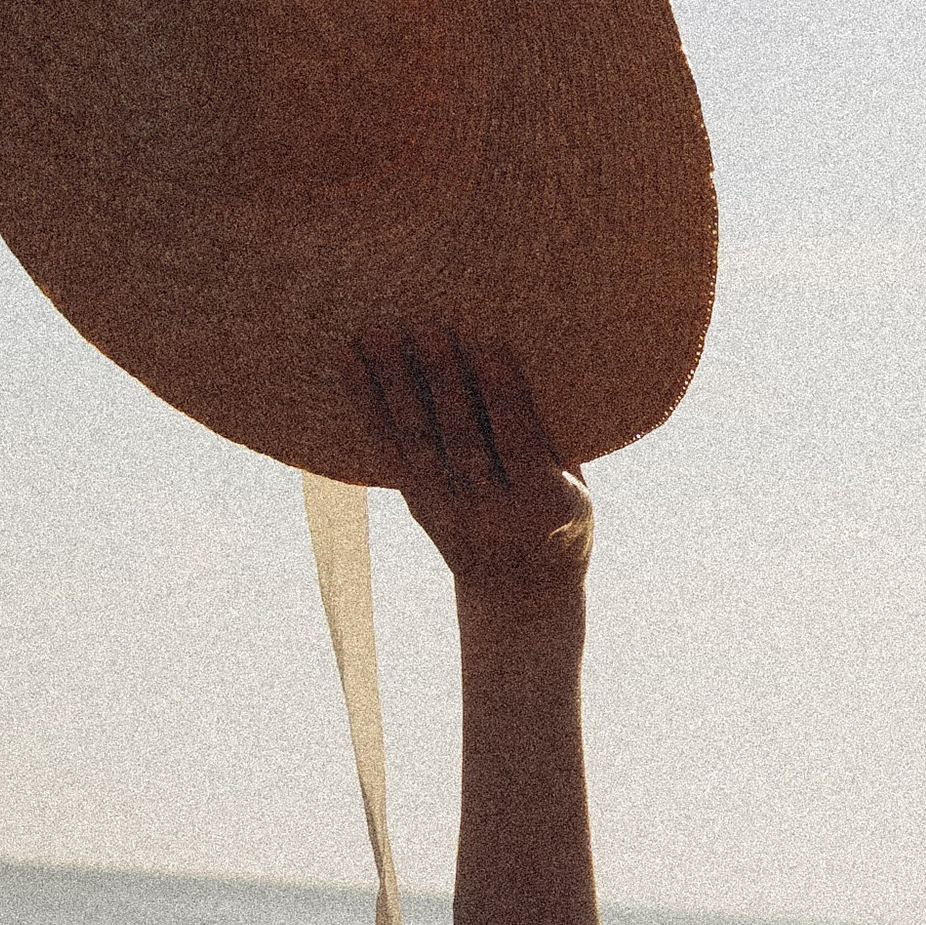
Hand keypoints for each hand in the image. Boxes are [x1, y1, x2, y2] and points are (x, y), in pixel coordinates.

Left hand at [349, 329, 592, 606]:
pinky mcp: (418, 504)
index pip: (520, 447)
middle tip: (427, 329)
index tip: (490, 346)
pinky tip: (349, 360)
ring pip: (417, 445)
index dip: (504, 399)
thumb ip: (553, 439)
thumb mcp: (576, 489)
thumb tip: (534, 356)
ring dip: (395, 386)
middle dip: (444, 385)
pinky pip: (388, 450)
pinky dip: (367, 404)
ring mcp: (450, 513)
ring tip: (377, 333)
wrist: (522, 595)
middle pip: (462, 444)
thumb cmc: (561, 518)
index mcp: (545, 507)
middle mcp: (493, 515)